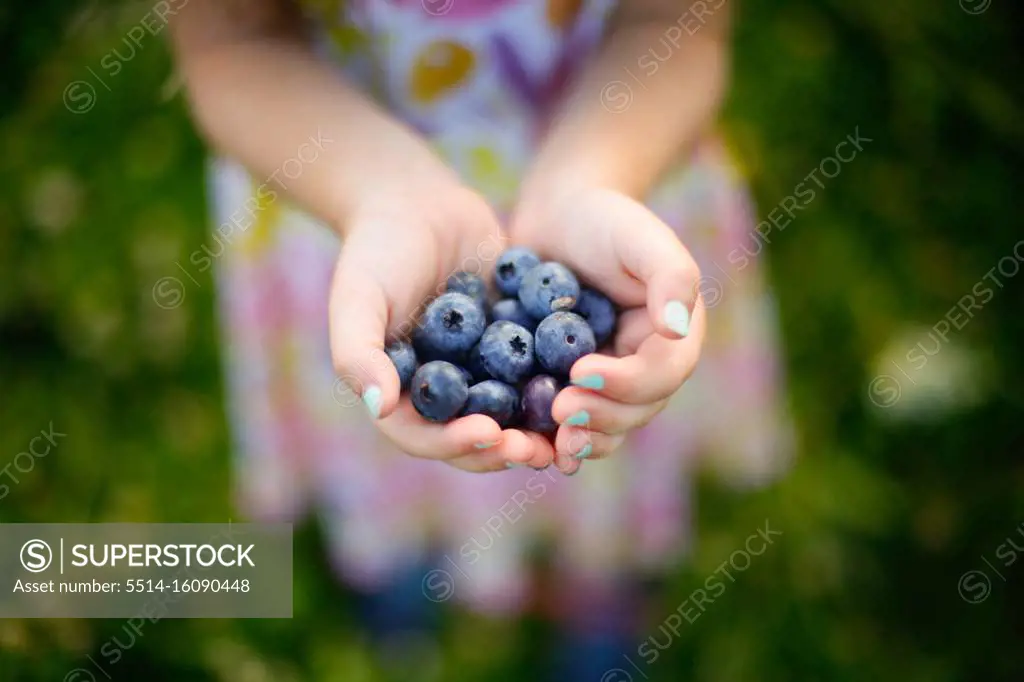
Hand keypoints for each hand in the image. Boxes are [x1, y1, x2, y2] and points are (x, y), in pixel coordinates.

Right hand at [330, 178, 554, 471]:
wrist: (416, 201)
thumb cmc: (376, 249)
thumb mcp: (358, 298)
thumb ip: (358, 353)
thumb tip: (378, 406)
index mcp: (398, 392)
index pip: (423, 436)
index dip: (454, 444)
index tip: (489, 433)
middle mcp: (438, 391)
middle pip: (471, 437)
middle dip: (503, 449)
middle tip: (536, 450)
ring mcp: (477, 370)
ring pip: (508, 415)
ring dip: (534, 431)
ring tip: (564, 433)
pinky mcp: (511, 345)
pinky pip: (534, 374)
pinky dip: (555, 386)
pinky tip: (584, 387)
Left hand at [511, 186, 705, 473]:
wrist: (557, 216)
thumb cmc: (604, 218)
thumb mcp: (640, 237)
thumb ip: (670, 277)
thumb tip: (677, 329)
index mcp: (673, 338)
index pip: (660, 374)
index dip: (626, 382)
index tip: (582, 371)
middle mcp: (645, 368)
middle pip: (634, 412)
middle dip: (600, 417)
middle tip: (560, 409)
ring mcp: (607, 382)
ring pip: (603, 428)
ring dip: (579, 441)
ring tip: (550, 446)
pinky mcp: (567, 386)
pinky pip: (565, 423)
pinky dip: (549, 440)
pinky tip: (525, 446)